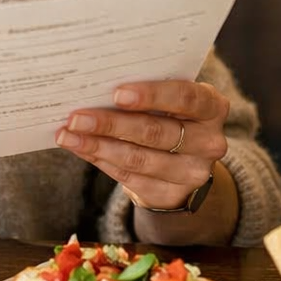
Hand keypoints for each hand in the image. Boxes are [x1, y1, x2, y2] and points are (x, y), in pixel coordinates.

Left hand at [55, 81, 227, 210]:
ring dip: (97, 145)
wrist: (183, 161)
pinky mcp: (171, 194)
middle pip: (156, 132)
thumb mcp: (170, 100)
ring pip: (138, 159)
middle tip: (76, 117)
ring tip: (68, 134)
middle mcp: (209, 141)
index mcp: (212, 107)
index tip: (117, 93)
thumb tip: (95, 85)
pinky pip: (129, 177)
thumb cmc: (170, 115)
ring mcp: (192, 173)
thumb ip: (146, 92)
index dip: (152, 95)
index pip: (186, 97)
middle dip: (111, 124)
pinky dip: (100, 160)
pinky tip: (80, 148)